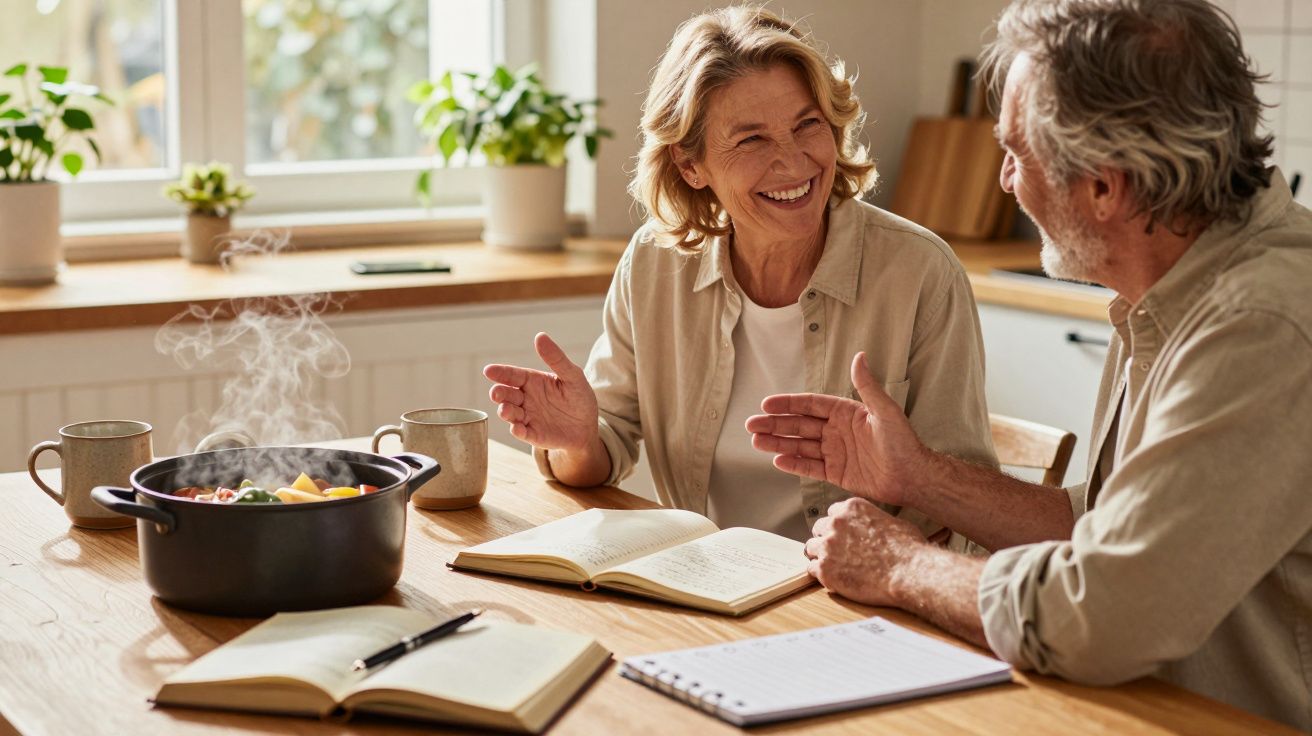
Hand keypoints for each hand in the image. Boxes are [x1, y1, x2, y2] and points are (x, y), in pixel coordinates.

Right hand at [483, 332, 599, 449]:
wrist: (587, 427)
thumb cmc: (579, 398)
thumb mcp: (573, 376)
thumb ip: (556, 358)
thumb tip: (540, 336)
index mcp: (532, 382)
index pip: (513, 375)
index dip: (501, 373)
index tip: (489, 370)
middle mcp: (526, 399)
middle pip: (507, 394)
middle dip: (499, 393)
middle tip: (496, 393)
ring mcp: (528, 417)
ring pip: (510, 414)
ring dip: (506, 412)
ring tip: (505, 410)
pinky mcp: (533, 435)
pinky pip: (522, 433)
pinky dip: (517, 431)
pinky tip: (517, 428)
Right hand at [745, 352, 932, 505]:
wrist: (913, 476)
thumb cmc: (904, 442)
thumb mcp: (885, 411)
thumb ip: (867, 386)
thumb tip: (859, 356)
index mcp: (845, 412)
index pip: (810, 405)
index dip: (788, 404)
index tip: (767, 404)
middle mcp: (836, 430)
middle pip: (799, 425)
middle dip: (775, 424)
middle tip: (751, 425)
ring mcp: (834, 452)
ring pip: (799, 445)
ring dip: (778, 443)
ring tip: (756, 441)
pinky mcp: (836, 472)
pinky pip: (809, 467)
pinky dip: (793, 464)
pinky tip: (777, 459)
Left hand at [804, 497, 927, 606]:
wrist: (909, 573)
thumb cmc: (908, 549)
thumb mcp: (893, 522)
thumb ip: (874, 521)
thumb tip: (876, 527)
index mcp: (851, 508)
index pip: (833, 512)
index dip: (839, 526)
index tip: (844, 535)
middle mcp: (835, 523)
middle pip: (818, 528)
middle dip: (826, 539)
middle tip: (837, 552)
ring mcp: (828, 546)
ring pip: (810, 548)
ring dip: (820, 556)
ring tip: (834, 566)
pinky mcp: (825, 569)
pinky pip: (812, 569)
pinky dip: (822, 575)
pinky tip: (834, 579)